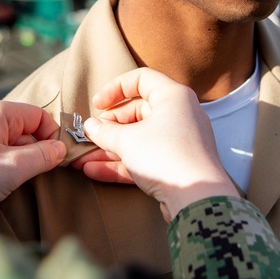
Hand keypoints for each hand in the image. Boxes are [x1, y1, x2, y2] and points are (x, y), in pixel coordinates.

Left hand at [0, 101, 63, 229]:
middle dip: (31, 154)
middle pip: (21, 129)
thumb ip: (42, 157)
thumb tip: (61, 149)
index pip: (39, 116)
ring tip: (4, 187)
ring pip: (3, 144)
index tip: (54, 164)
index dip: (52, 138)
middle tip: (29, 180)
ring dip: (11, 164)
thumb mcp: (11, 170)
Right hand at [76, 68, 237, 221]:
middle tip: (89, 136)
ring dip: (109, 148)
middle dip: (108, 126)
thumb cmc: (167, 157)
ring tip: (82, 158)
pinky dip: (121, 163)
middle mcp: (179, 115)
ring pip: (138, 138)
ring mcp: (178, 142)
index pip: (141, 79)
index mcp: (173, 97)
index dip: (115, 88)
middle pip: (137, 112)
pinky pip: (144, 158)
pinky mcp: (175, 166)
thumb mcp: (128, 140)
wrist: (197, 199)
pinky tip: (94, 170)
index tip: (97, 104)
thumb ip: (105, 131)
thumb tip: (90, 127)